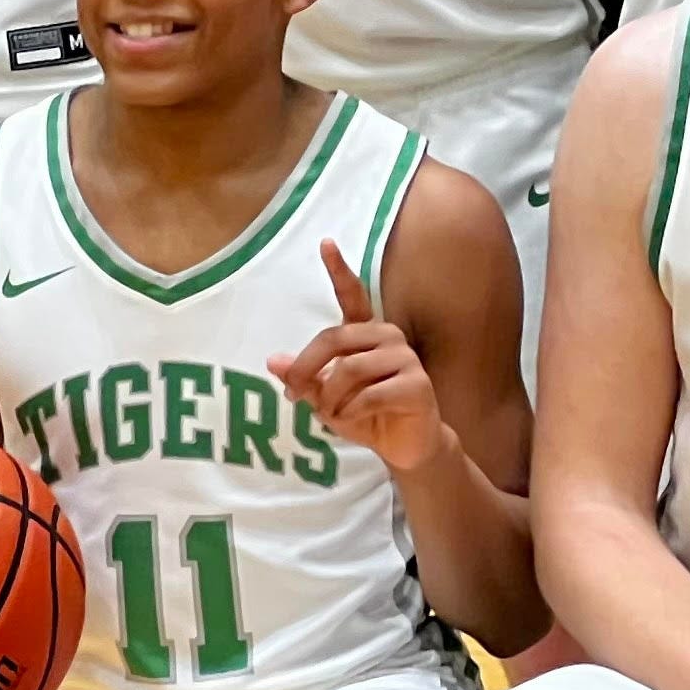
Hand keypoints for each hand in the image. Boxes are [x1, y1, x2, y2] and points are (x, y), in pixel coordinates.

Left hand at [270, 241, 445, 473]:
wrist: (406, 446)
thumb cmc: (366, 416)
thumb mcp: (327, 400)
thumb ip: (306, 379)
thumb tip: (273, 361)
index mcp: (366, 335)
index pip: (353, 296)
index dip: (339, 270)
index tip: (325, 243)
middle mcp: (388, 338)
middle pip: (334, 338)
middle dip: (306, 367)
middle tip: (293, 393)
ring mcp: (406, 359)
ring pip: (350, 368)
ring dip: (331, 397)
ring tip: (332, 414)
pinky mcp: (416, 384)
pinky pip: (369, 394)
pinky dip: (351, 412)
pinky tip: (355, 420)